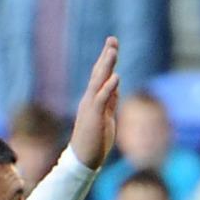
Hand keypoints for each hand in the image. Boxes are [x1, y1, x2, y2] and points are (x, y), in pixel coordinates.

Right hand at [70, 37, 121, 167]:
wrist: (84, 160)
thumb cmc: (95, 141)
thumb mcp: (106, 117)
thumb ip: (110, 102)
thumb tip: (115, 87)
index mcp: (94, 100)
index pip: (101, 76)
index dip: (107, 61)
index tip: (112, 45)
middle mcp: (90, 99)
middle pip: (98, 73)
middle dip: (106, 56)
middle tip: (112, 39)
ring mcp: (90, 107)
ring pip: (98, 82)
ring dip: (106, 66)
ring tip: (113, 50)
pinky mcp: (94, 116)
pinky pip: (102, 99)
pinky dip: (108, 87)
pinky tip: (116, 77)